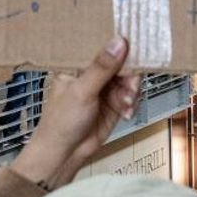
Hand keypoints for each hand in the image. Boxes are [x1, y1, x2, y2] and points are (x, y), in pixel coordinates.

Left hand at [12, 37, 139, 189]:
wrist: (65, 154)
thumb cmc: (61, 121)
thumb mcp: (82, 91)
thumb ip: (102, 67)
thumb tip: (119, 42)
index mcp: (77, 65)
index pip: (100, 46)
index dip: (117, 44)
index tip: (134, 43)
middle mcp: (91, 74)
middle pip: (119, 63)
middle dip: (129, 74)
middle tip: (131, 84)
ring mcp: (104, 90)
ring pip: (128, 80)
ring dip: (131, 91)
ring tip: (127, 104)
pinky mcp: (114, 105)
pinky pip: (130, 97)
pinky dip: (132, 104)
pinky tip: (126, 113)